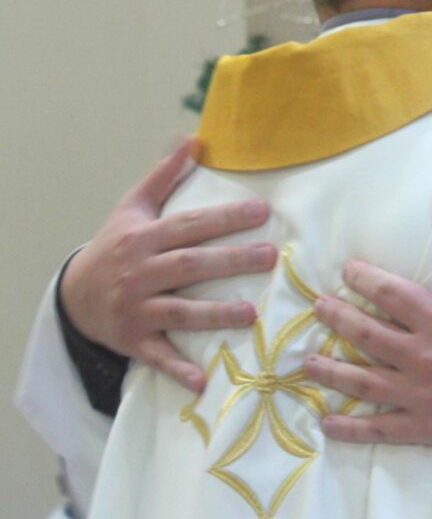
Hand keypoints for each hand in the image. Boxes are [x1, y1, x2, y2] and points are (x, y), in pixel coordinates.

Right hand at [60, 138, 273, 390]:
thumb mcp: (132, 208)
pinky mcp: (133, 341)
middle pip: (188, 266)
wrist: (73, 295)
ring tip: (250, 314)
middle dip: (229, 261)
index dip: (224, 218)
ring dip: (213, 315)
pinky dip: (178, 369)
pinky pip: (157, 356)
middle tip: (270, 256)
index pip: (189, 225)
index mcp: (143, 238)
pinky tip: (202, 380)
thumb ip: (165, 175)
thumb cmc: (115, 246)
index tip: (262, 210)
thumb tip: (194, 138)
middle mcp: (140, 273)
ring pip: (178, 312)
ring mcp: (136, 310)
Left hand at [305, 212, 431, 455]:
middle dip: (337, 317)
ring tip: (307, 361)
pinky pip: (378, 428)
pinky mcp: (425, 428)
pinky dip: (350, 428)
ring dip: (330, 370)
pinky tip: (326, 424)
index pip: (390, 294)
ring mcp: (419, 395)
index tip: (346, 269)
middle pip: (365, 334)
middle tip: (316, 307)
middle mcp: (422, 357)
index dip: (364, 278)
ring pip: (361, 381)